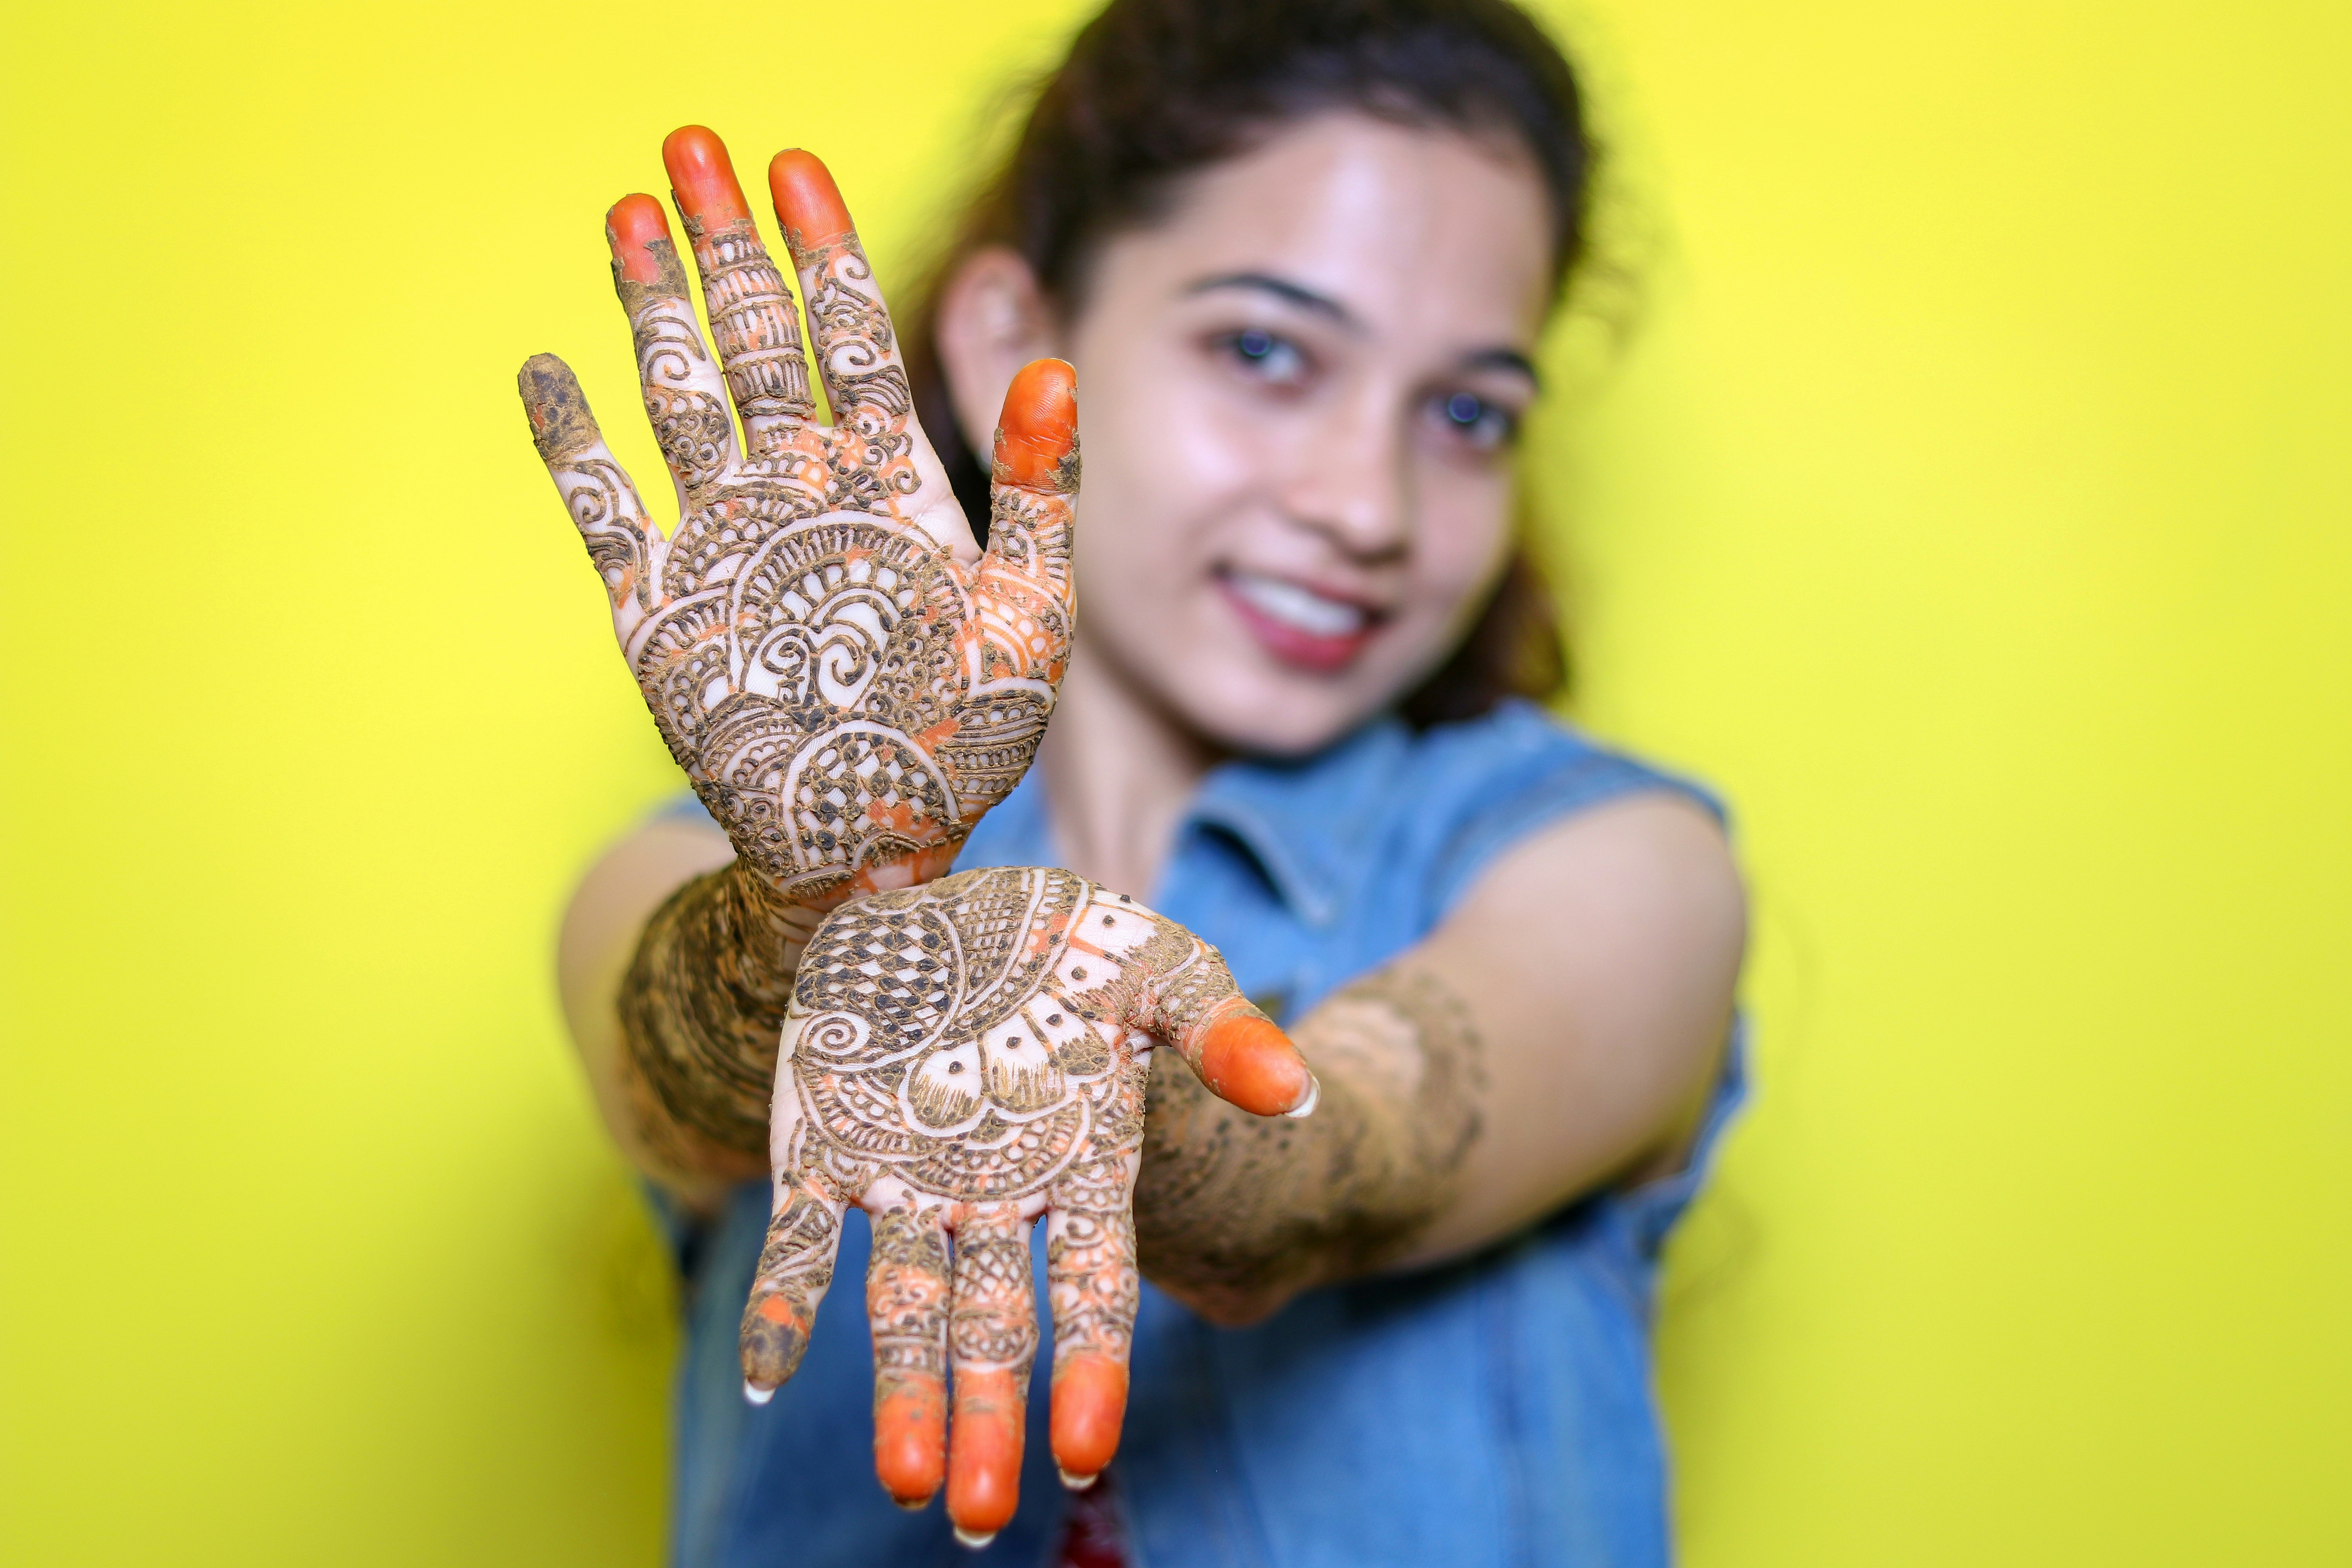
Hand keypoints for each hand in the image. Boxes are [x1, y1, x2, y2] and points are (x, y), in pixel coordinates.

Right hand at [519, 127, 1077, 908]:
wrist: (874, 843)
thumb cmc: (963, 741)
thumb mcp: (1029, 616)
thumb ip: (1042, 492)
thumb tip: (1058, 371)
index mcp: (883, 485)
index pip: (846, 337)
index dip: (820, 250)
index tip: (793, 167)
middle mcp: (796, 493)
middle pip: (753, 340)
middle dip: (724, 244)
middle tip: (691, 145)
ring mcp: (722, 541)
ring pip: (676, 394)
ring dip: (649, 306)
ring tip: (628, 213)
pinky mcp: (658, 602)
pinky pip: (602, 503)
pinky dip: (572, 440)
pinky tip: (549, 370)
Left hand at [740, 867, 1318, 1543]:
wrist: (940, 894)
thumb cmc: (1062, 944)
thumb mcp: (1153, 966)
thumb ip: (1220, 1028)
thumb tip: (1294, 1091)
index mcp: (1078, 1165)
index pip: (1092, 1287)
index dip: (1088, 1366)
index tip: (1081, 1450)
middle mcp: (993, 1194)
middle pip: (995, 1326)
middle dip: (989, 1417)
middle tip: (978, 1516)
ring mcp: (904, 1180)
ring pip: (904, 1307)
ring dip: (903, 1396)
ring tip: (906, 1486)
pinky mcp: (823, 1149)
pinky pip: (799, 1242)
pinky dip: (780, 1307)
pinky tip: (763, 1374)